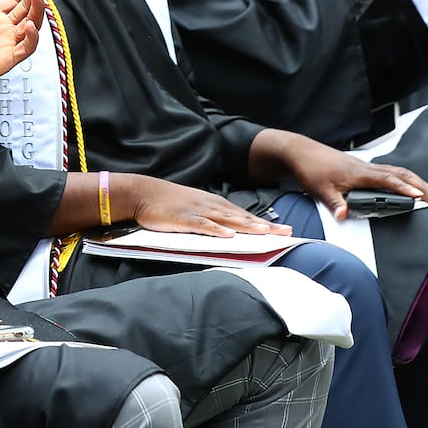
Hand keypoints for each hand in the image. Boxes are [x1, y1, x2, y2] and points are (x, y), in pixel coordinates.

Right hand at [122, 175, 290, 236]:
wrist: (141, 192)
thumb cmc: (166, 203)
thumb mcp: (193, 207)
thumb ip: (211, 218)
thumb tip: (229, 232)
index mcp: (213, 204)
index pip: (244, 216)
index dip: (265, 223)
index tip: (285, 230)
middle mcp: (210, 205)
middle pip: (242, 218)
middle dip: (265, 226)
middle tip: (287, 233)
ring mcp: (197, 211)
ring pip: (227, 220)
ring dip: (246, 226)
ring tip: (265, 233)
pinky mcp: (183, 218)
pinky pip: (202, 224)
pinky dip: (216, 229)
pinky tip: (228, 235)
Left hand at [262, 131, 427, 220]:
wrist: (300, 151)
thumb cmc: (311, 168)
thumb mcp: (320, 189)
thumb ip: (335, 203)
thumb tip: (344, 216)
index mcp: (359, 173)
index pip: (389, 181)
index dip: (406, 189)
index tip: (422, 198)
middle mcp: (366, 168)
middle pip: (401, 175)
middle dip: (422, 187)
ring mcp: (366, 167)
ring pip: (398, 172)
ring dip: (417, 182)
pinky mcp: (363, 168)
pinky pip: (391, 172)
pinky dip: (405, 179)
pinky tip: (411, 186)